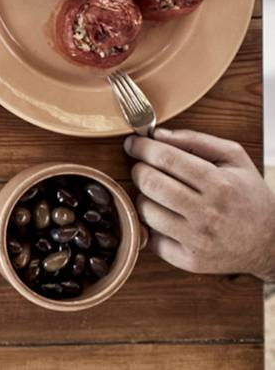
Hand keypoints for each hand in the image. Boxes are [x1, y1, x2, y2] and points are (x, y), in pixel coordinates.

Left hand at [125, 128, 274, 280]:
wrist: (270, 243)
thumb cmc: (249, 195)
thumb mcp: (235, 159)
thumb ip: (196, 140)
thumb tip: (157, 134)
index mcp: (220, 184)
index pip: (166, 159)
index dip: (142, 147)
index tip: (133, 143)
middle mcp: (208, 213)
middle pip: (150, 183)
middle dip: (138, 169)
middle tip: (142, 167)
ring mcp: (198, 240)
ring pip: (145, 210)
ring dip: (143, 196)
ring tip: (157, 192)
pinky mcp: (190, 261)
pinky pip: (151, 238)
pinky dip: (150, 224)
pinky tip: (164, 215)